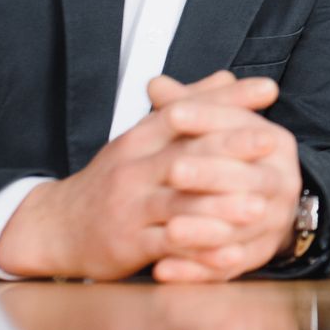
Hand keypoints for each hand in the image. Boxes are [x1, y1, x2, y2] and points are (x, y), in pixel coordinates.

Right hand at [0, 71, 298, 280]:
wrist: (56, 226)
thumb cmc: (112, 179)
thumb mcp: (143, 137)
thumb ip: (186, 107)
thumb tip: (228, 76)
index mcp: (140, 138)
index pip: (186, 112)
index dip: (226, 101)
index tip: (267, 90)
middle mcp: (134, 169)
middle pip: (185, 154)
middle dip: (231, 147)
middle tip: (273, 142)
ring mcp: (130, 208)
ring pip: (178, 204)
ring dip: (220, 206)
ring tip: (259, 206)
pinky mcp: (127, 244)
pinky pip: (167, 247)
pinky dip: (199, 251)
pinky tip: (230, 253)